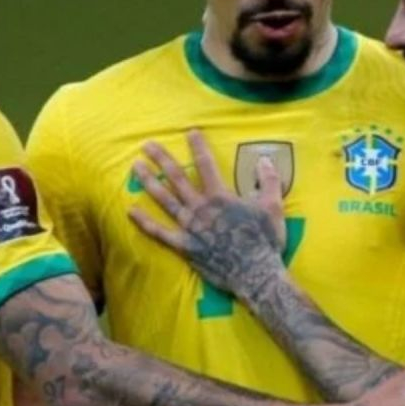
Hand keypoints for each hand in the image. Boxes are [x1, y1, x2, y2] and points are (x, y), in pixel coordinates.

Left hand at [129, 130, 286, 297]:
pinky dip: (145, 222)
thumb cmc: (265, 239)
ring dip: (149, 182)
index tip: (190, 132)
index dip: (198, 146)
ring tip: (135, 168)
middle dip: (161, 159)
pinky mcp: (184, 246)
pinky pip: (160, 233)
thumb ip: (268, 180)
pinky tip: (131, 211)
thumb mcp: (273, 205)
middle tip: (147, 145)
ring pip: (164, 200)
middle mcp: (201, 208)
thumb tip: (264, 159)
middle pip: (177, 178)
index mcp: (221, 196)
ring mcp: (190, 227)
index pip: (206, 164)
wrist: (255, 273)